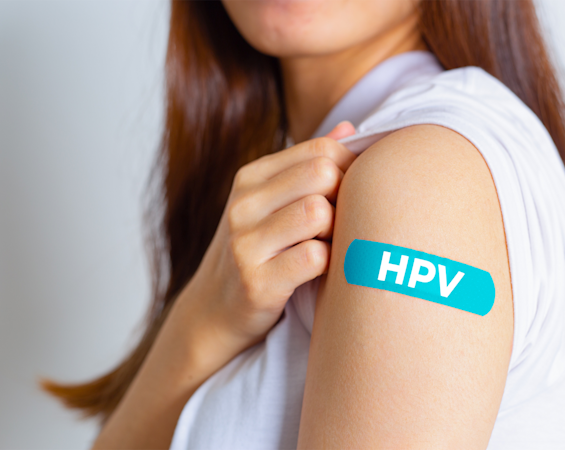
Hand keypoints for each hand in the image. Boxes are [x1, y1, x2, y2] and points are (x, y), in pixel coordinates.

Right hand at [184, 121, 356, 358]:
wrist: (214, 310)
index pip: (320, 150)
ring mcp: (245, 243)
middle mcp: (243, 204)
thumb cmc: (254, 251)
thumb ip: (308, 164)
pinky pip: (315, 258)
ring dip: (335, 232)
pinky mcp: (257, 282)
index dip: (350, 168)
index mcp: (250, 177)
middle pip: (322, 174)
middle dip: (344, 196)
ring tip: (328, 245)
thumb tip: (349, 128)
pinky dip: (328, 265)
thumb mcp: (270, 202)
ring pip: (319, 213)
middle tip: (340, 221)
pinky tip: (320, 271)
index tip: (350, 193)